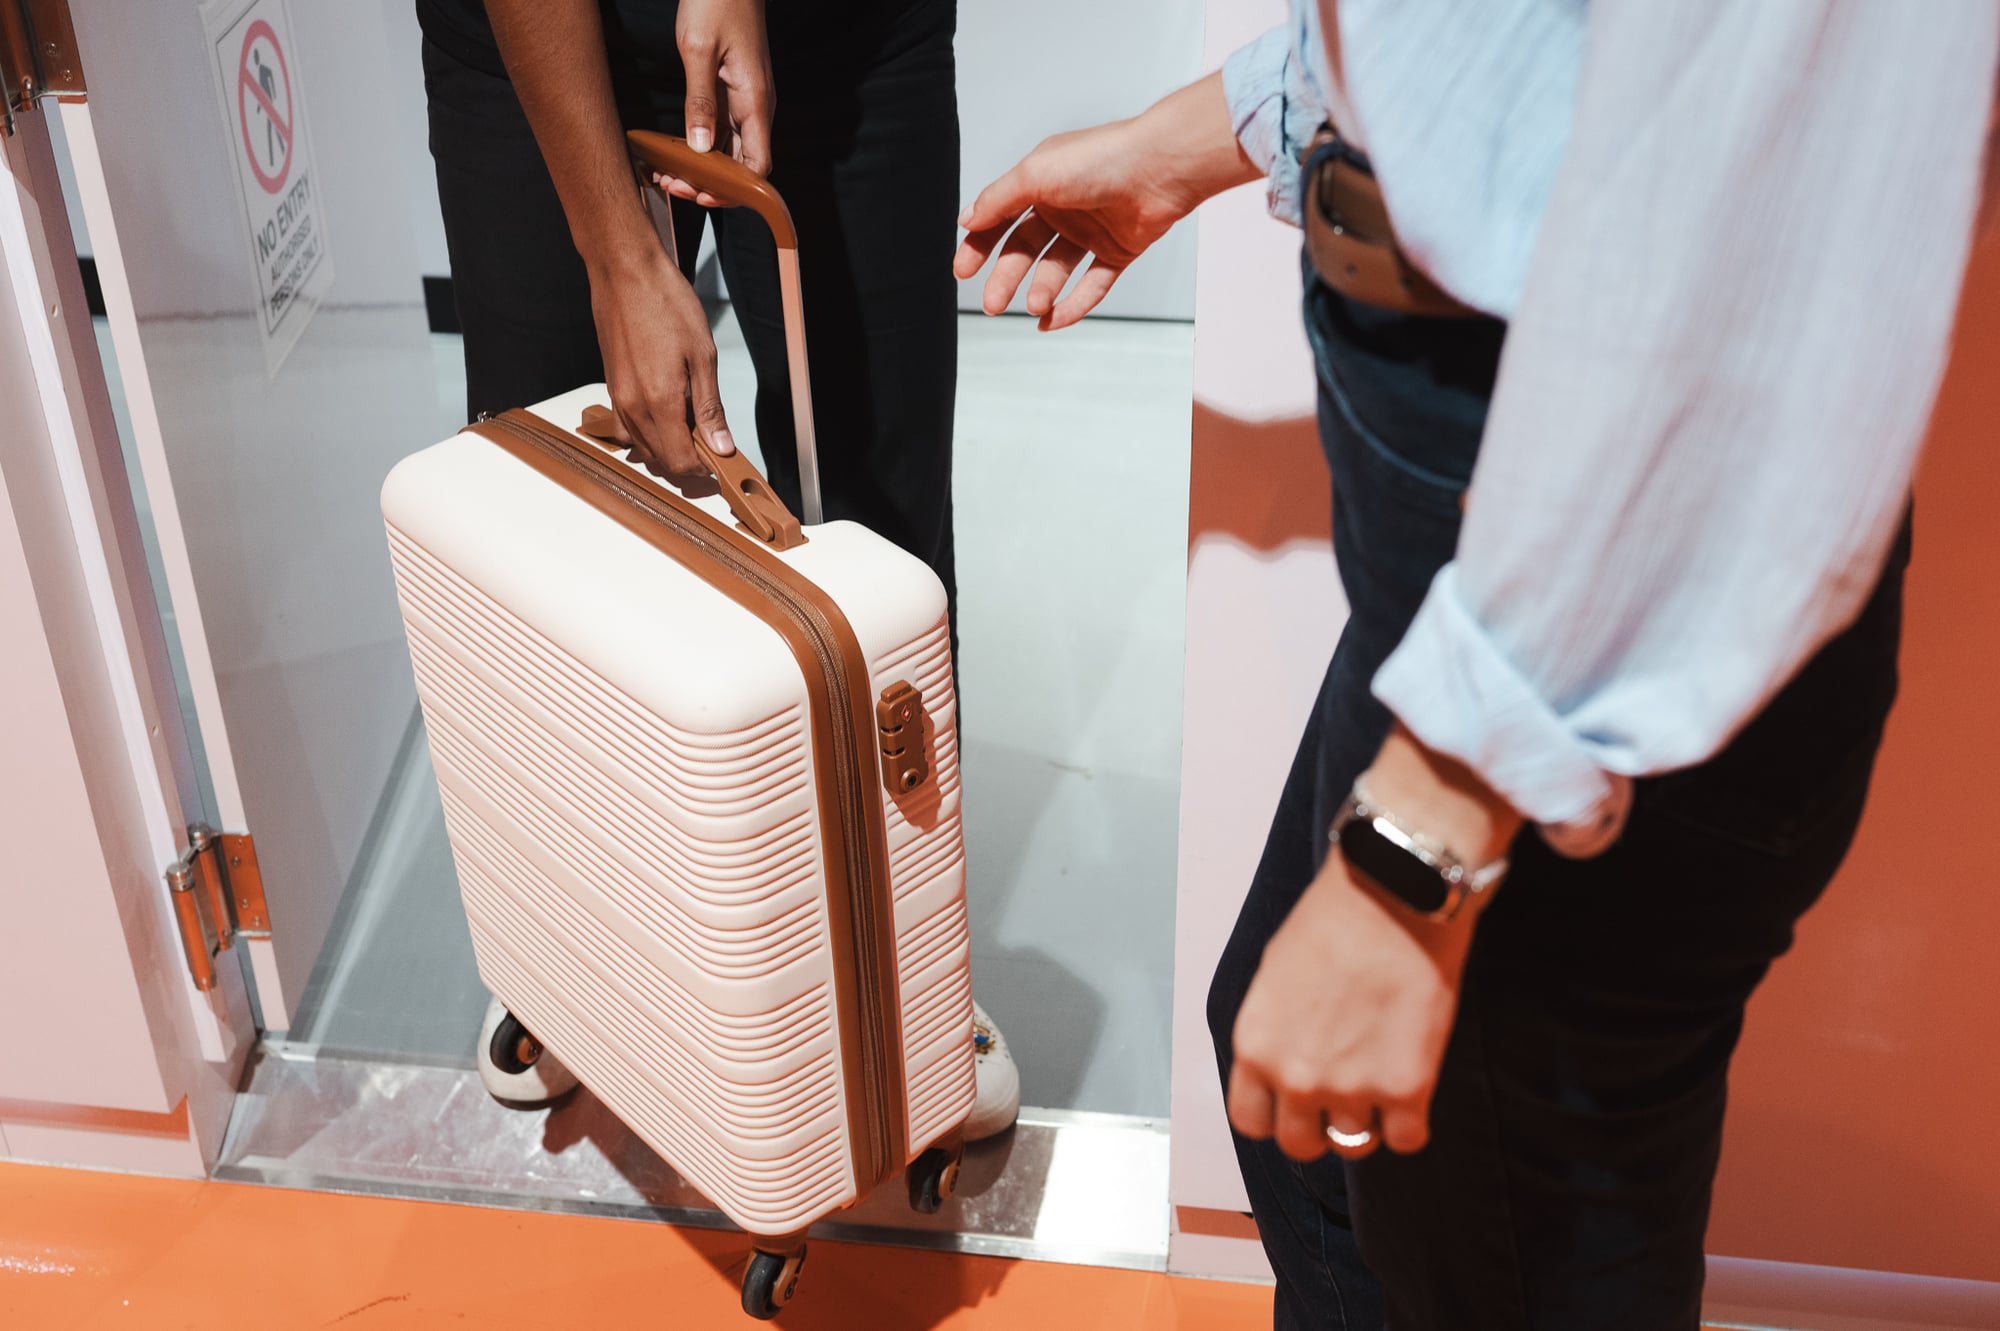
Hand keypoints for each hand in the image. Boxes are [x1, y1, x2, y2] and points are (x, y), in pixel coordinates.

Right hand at [587, 243, 734, 475]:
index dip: (702, 470)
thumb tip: (721, 445)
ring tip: (690, 431)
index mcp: (659, 401)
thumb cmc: (666, 304)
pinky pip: (624, 427)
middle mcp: (632, 405)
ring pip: (640, 445)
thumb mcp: (703, 355)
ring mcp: (617, 397)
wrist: (625, 273)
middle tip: (710, 446)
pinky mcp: (610, 385)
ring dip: (665, 449)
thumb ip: (710, 407)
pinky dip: (643, 434)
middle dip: (686, 461)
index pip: (679, 460)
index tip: (718, 463)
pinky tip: (662, 417)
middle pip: (659, 458)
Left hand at [657, 0, 773, 206]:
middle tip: (673, 185)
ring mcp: (744, 101)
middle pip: (742, 166)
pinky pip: (720, 132)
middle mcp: (755, 107)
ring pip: (729, 152)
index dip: (733, 191)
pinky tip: (675, 153)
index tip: (701, 194)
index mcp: (756, 101)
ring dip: (702, 171)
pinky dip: (700, 149)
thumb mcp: (700, 50)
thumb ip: (700, 101)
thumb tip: (701, 150)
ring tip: (668, 174)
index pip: (757, 167)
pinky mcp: (731, 93)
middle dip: (710, 185)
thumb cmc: (718, 1)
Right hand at [953, 71, 1260, 329]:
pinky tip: (1054, 320)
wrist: (1160, 168)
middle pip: (1025, 250)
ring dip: (1040, 291)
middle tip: (992, 303)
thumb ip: (997, 199)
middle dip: (1006, 278)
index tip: (962, 271)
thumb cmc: (1101, 158)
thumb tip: (967, 221)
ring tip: (1033, 307)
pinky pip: (1091, 285)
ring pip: (1056, 270)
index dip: (979, 245)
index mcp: (1041, 182)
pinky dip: (1073, 305)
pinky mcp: (1118, 251)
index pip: (1001, 218)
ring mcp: (1092, 231)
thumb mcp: (1034, 173)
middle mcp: (1065, 206)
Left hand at [1227, 856, 1471, 1160]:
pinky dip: (1411, 1123)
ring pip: (1354, 1145)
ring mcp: (1350, 1087)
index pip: (1249, 1120)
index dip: (1276, 1114)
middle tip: (1342, 1096)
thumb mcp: (1275, 974)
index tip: (1295, 1103)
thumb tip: (1283, 1060)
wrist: (1393, 894)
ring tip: (1382, 1079)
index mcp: (1255, 1045)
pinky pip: (1407, 1140)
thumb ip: (1275, 1030)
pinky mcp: (1406, 1088)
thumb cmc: (1335, 918)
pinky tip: (1414, 1089)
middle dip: (1320, 1126)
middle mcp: (1294, 1076)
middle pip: (1300, 1144)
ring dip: (1369, 1119)